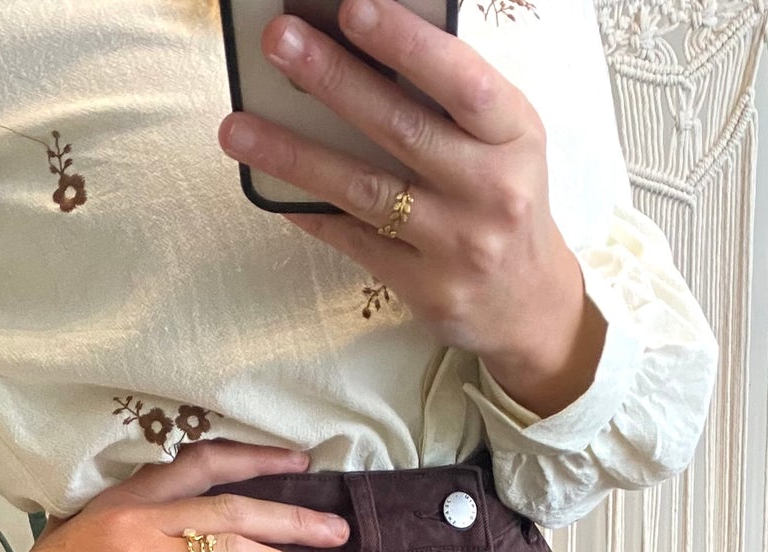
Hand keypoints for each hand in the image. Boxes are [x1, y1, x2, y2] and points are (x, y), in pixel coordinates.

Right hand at [0, 440, 350, 551]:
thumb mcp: (81, 541)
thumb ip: (126, 532)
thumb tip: (173, 542)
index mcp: (124, 499)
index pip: (201, 462)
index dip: (255, 459)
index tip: (300, 462)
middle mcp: (138, 521)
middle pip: (234, 509)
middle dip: (294, 521)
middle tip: (340, 532)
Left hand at [218, 0, 605, 417]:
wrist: (529, 305)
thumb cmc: (503, 200)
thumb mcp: (501, 142)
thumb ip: (449, 100)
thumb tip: (358, 47)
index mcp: (514, 135)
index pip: (463, 82)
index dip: (407, 44)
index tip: (353, 9)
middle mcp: (492, 190)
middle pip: (402, 129)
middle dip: (334, 80)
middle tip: (279, 42)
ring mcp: (458, 245)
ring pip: (364, 190)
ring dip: (295, 154)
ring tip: (237, 128)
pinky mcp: (426, 289)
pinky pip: (353, 240)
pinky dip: (308, 210)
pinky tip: (268, 186)